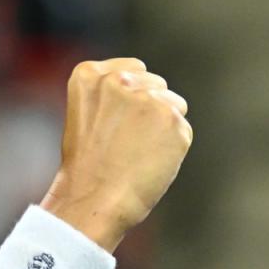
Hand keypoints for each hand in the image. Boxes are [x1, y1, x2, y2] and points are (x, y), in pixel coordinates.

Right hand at [40, 58, 191, 251]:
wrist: (93, 198)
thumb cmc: (87, 164)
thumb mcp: (85, 114)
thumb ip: (111, 93)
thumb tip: (150, 89)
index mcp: (90, 74)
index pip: (134, 69)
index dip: (130, 96)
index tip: (115, 122)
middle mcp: (118, 79)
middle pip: (156, 84)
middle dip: (149, 108)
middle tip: (126, 142)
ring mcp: (147, 98)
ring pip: (174, 105)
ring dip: (163, 126)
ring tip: (136, 152)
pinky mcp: (173, 121)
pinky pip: (183, 130)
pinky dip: (173, 148)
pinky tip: (150, 162)